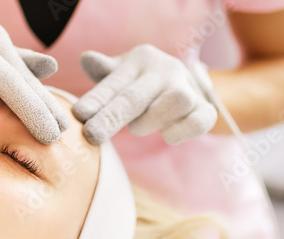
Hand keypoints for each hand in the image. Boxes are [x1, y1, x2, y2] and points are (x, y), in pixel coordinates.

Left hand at [72, 44, 216, 144]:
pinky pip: (198, 121)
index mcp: (141, 60)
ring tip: (138, 125)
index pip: (114, 83)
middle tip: (92, 136)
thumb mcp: (122, 75)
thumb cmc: (143, 83)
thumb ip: (105, 73)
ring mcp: (188, 88)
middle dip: (111, 118)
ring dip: (150, 121)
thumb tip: (86, 59)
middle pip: (136, 96)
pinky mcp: (205, 109)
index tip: (78, 115)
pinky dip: (181, 131)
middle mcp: (166, 70)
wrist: (186, 84)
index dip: (95, 99)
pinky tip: (167, 135)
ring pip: (175, 102)